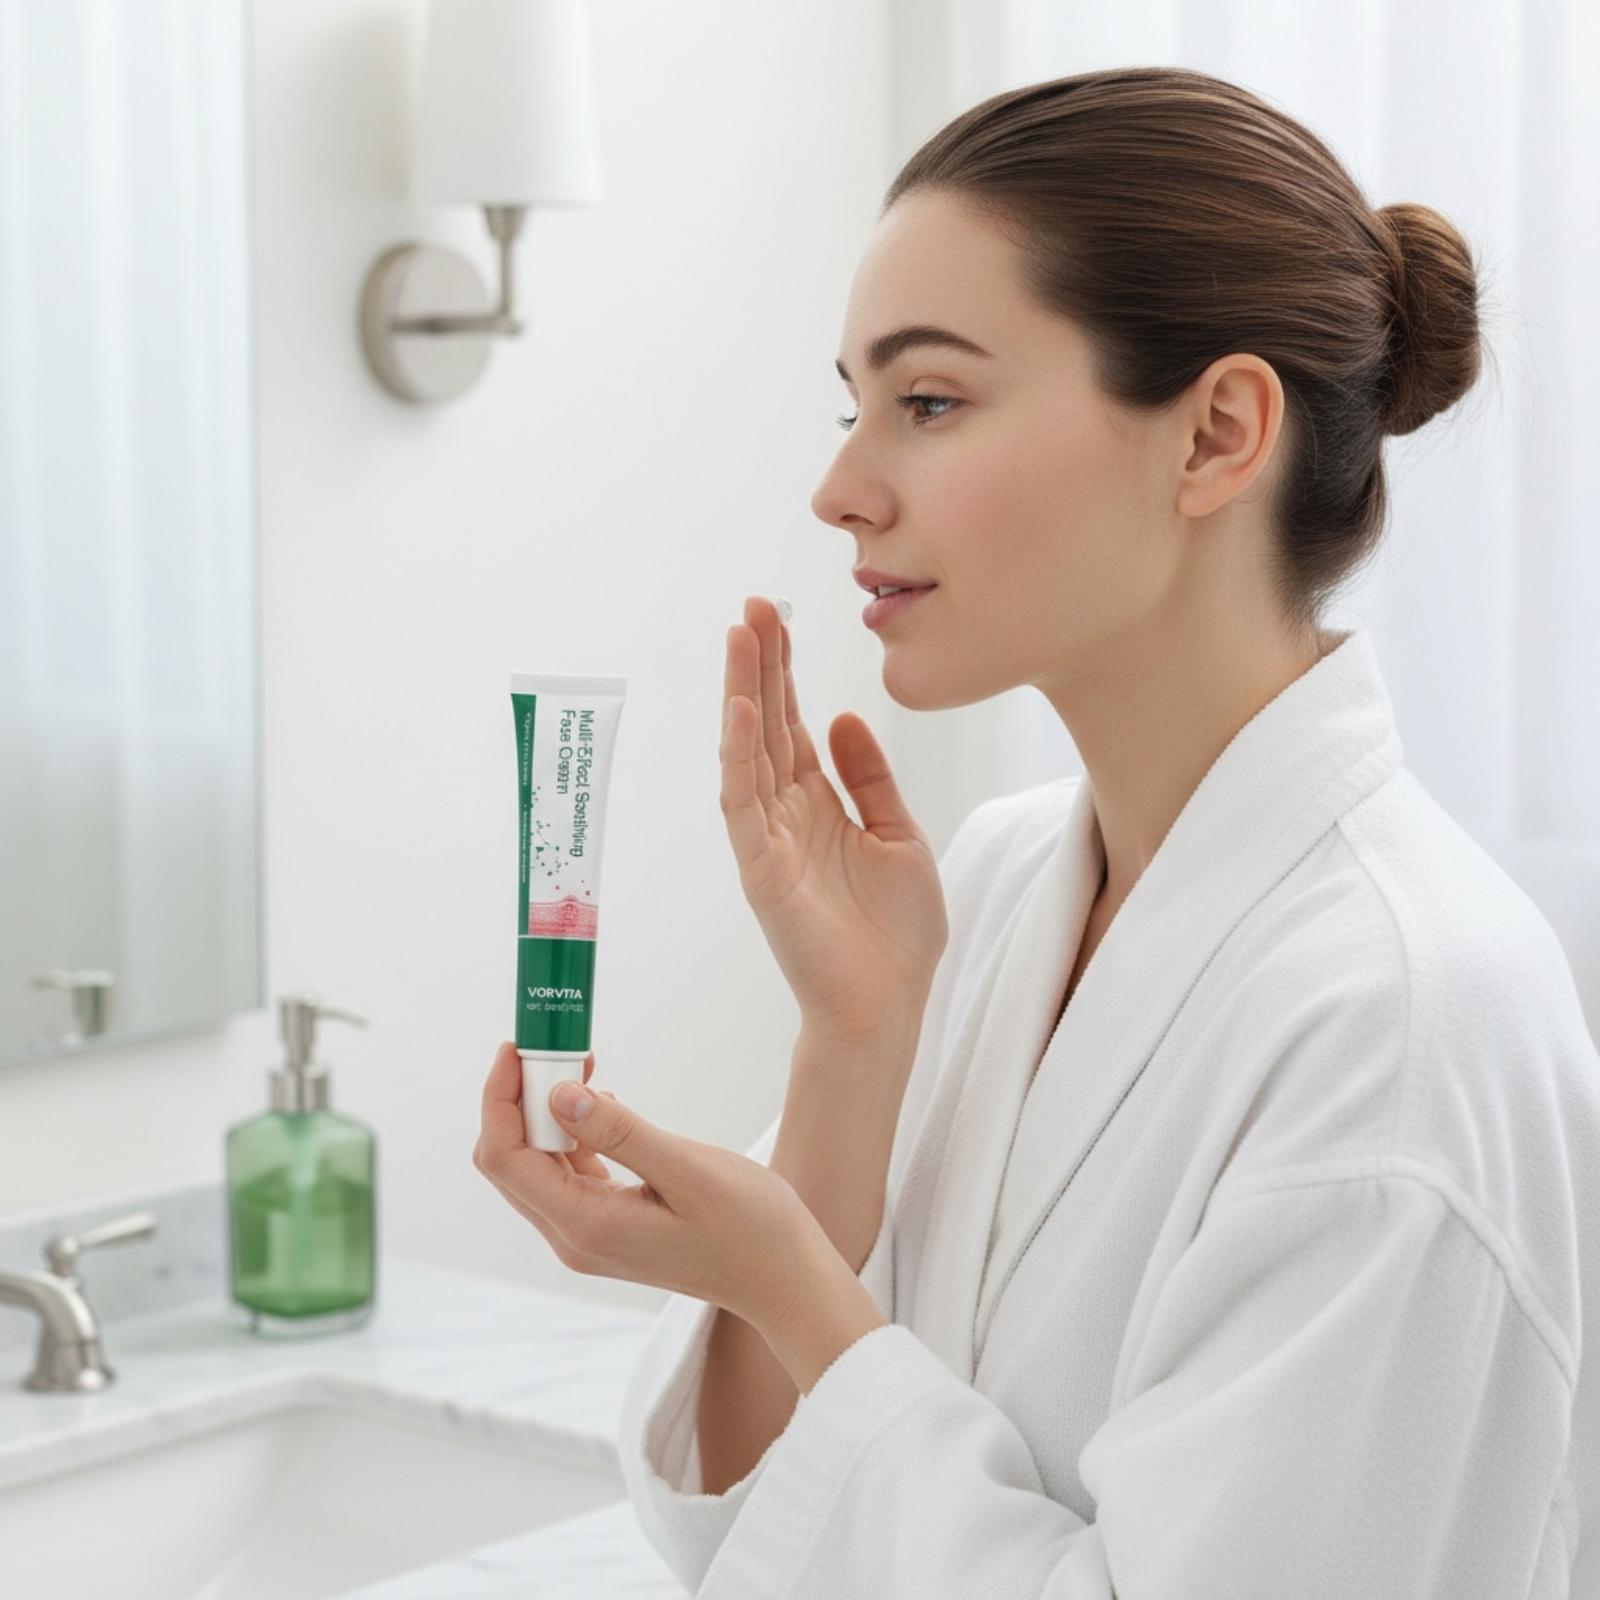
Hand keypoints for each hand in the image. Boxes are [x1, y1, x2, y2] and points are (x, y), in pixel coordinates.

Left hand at [472, 1040, 834, 1333]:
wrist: (783, 1277)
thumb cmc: (748, 1226)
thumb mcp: (687, 1168)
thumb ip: (619, 1134)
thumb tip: (558, 1094)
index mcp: (584, 1226)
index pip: (505, 1158)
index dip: (499, 1098)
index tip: (517, 1046)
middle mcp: (574, 1238)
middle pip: (512, 1161)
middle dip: (520, 1099)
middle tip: (557, 1048)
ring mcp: (590, 1237)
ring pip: (538, 1167)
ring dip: (548, 1114)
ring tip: (583, 1066)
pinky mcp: (609, 1229)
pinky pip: (570, 1175)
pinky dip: (574, 1135)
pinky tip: (605, 1105)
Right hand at [722, 596, 948, 1043]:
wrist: (890, 1005)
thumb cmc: (895, 934)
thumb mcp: (898, 835)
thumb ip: (870, 779)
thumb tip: (842, 717)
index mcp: (818, 806)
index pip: (795, 725)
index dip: (787, 672)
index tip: (781, 617)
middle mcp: (785, 815)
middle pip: (767, 725)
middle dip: (761, 665)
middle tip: (755, 604)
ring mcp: (768, 840)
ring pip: (749, 751)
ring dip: (743, 692)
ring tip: (741, 634)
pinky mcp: (761, 869)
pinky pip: (743, 801)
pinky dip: (740, 754)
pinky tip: (743, 708)